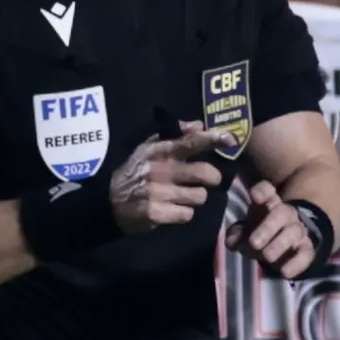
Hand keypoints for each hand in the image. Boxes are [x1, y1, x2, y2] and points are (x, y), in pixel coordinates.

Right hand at [108, 128, 228, 233]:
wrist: (109, 201)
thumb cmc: (136, 171)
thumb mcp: (149, 148)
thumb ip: (176, 135)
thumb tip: (199, 124)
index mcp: (161, 151)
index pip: (191, 142)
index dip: (212, 139)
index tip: (230, 139)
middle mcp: (162, 170)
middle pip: (206, 174)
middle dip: (212, 178)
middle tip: (207, 180)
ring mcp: (159, 193)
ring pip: (200, 197)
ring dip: (195, 198)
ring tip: (181, 196)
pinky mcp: (156, 213)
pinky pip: (187, 215)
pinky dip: (183, 214)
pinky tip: (171, 209)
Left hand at [231, 175, 313, 278]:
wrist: (286, 247)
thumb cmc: (261, 234)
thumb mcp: (246, 232)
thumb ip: (237, 235)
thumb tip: (232, 241)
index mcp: (269, 204)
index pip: (268, 191)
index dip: (263, 191)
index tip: (255, 197)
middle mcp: (286, 214)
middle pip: (282, 213)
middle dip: (268, 227)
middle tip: (254, 243)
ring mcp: (298, 230)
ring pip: (294, 231)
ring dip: (280, 244)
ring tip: (267, 257)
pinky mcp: (307, 248)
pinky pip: (306, 254)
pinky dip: (297, 263)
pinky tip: (285, 272)